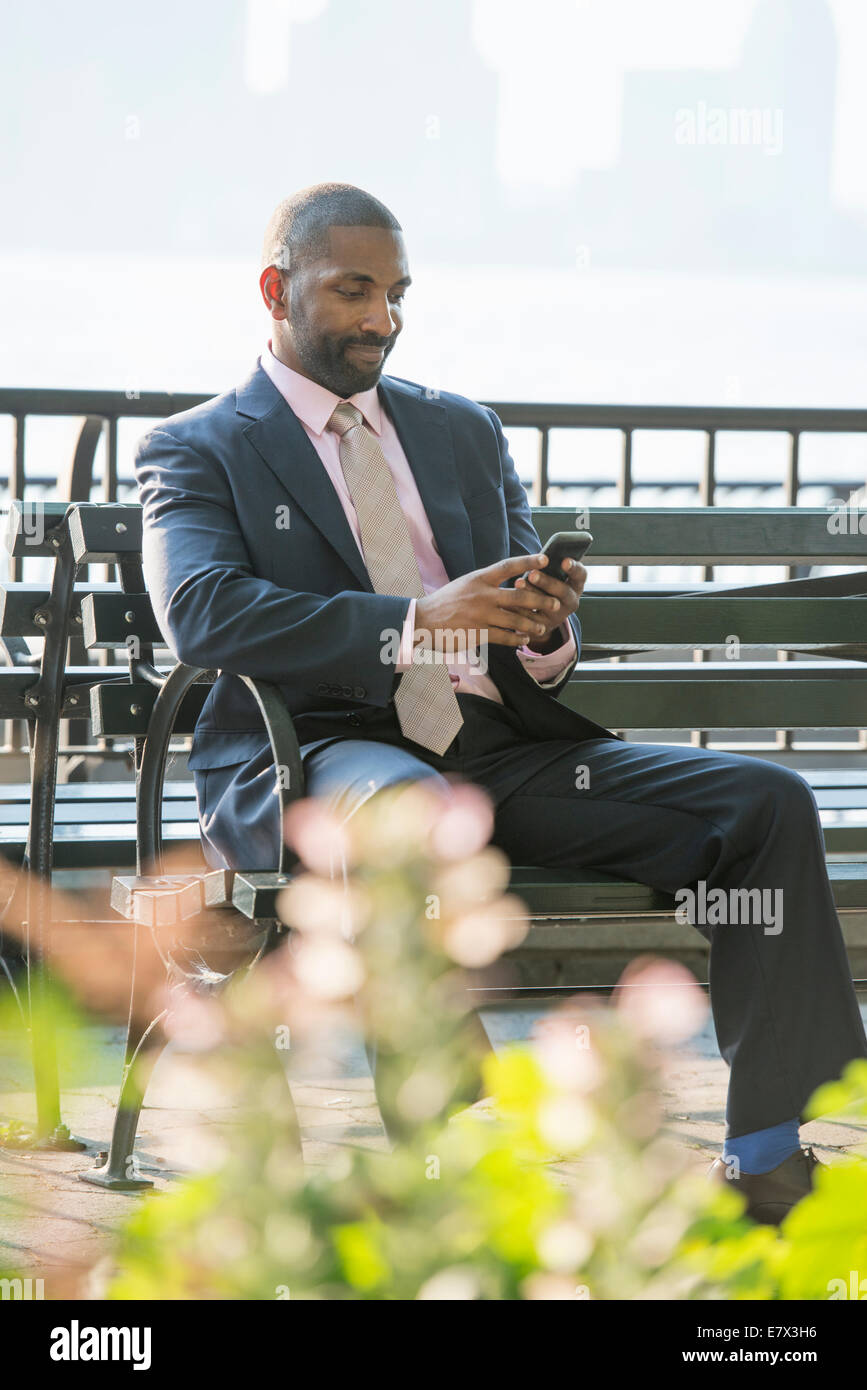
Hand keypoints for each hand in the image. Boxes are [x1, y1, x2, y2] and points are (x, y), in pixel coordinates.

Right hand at [415, 553, 563, 648]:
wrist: (423, 620)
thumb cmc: (446, 602)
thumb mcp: (465, 584)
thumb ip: (485, 583)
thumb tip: (508, 580)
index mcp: (479, 578)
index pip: (508, 566)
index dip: (528, 561)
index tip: (546, 559)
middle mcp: (482, 594)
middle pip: (520, 595)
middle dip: (541, 600)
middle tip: (555, 603)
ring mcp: (480, 614)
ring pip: (516, 619)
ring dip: (532, 624)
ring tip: (542, 627)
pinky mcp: (477, 632)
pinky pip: (504, 637)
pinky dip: (517, 639)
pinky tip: (524, 640)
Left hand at [514, 555, 585, 651]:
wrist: (543, 616)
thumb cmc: (548, 587)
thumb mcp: (554, 577)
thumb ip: (551, 567)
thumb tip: (540, 556)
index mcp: (576, 585)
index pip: (580, 575)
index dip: (574, 568)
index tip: (564, 560)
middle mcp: (571, 602)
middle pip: (563, 592)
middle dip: (547, 582)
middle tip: (532, 573)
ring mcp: (559, 616)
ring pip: (546, 606)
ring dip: (532, 593)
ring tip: (518, 583)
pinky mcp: (544, 627)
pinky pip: (531, 618)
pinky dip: (520, 608)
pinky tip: (509, 599)